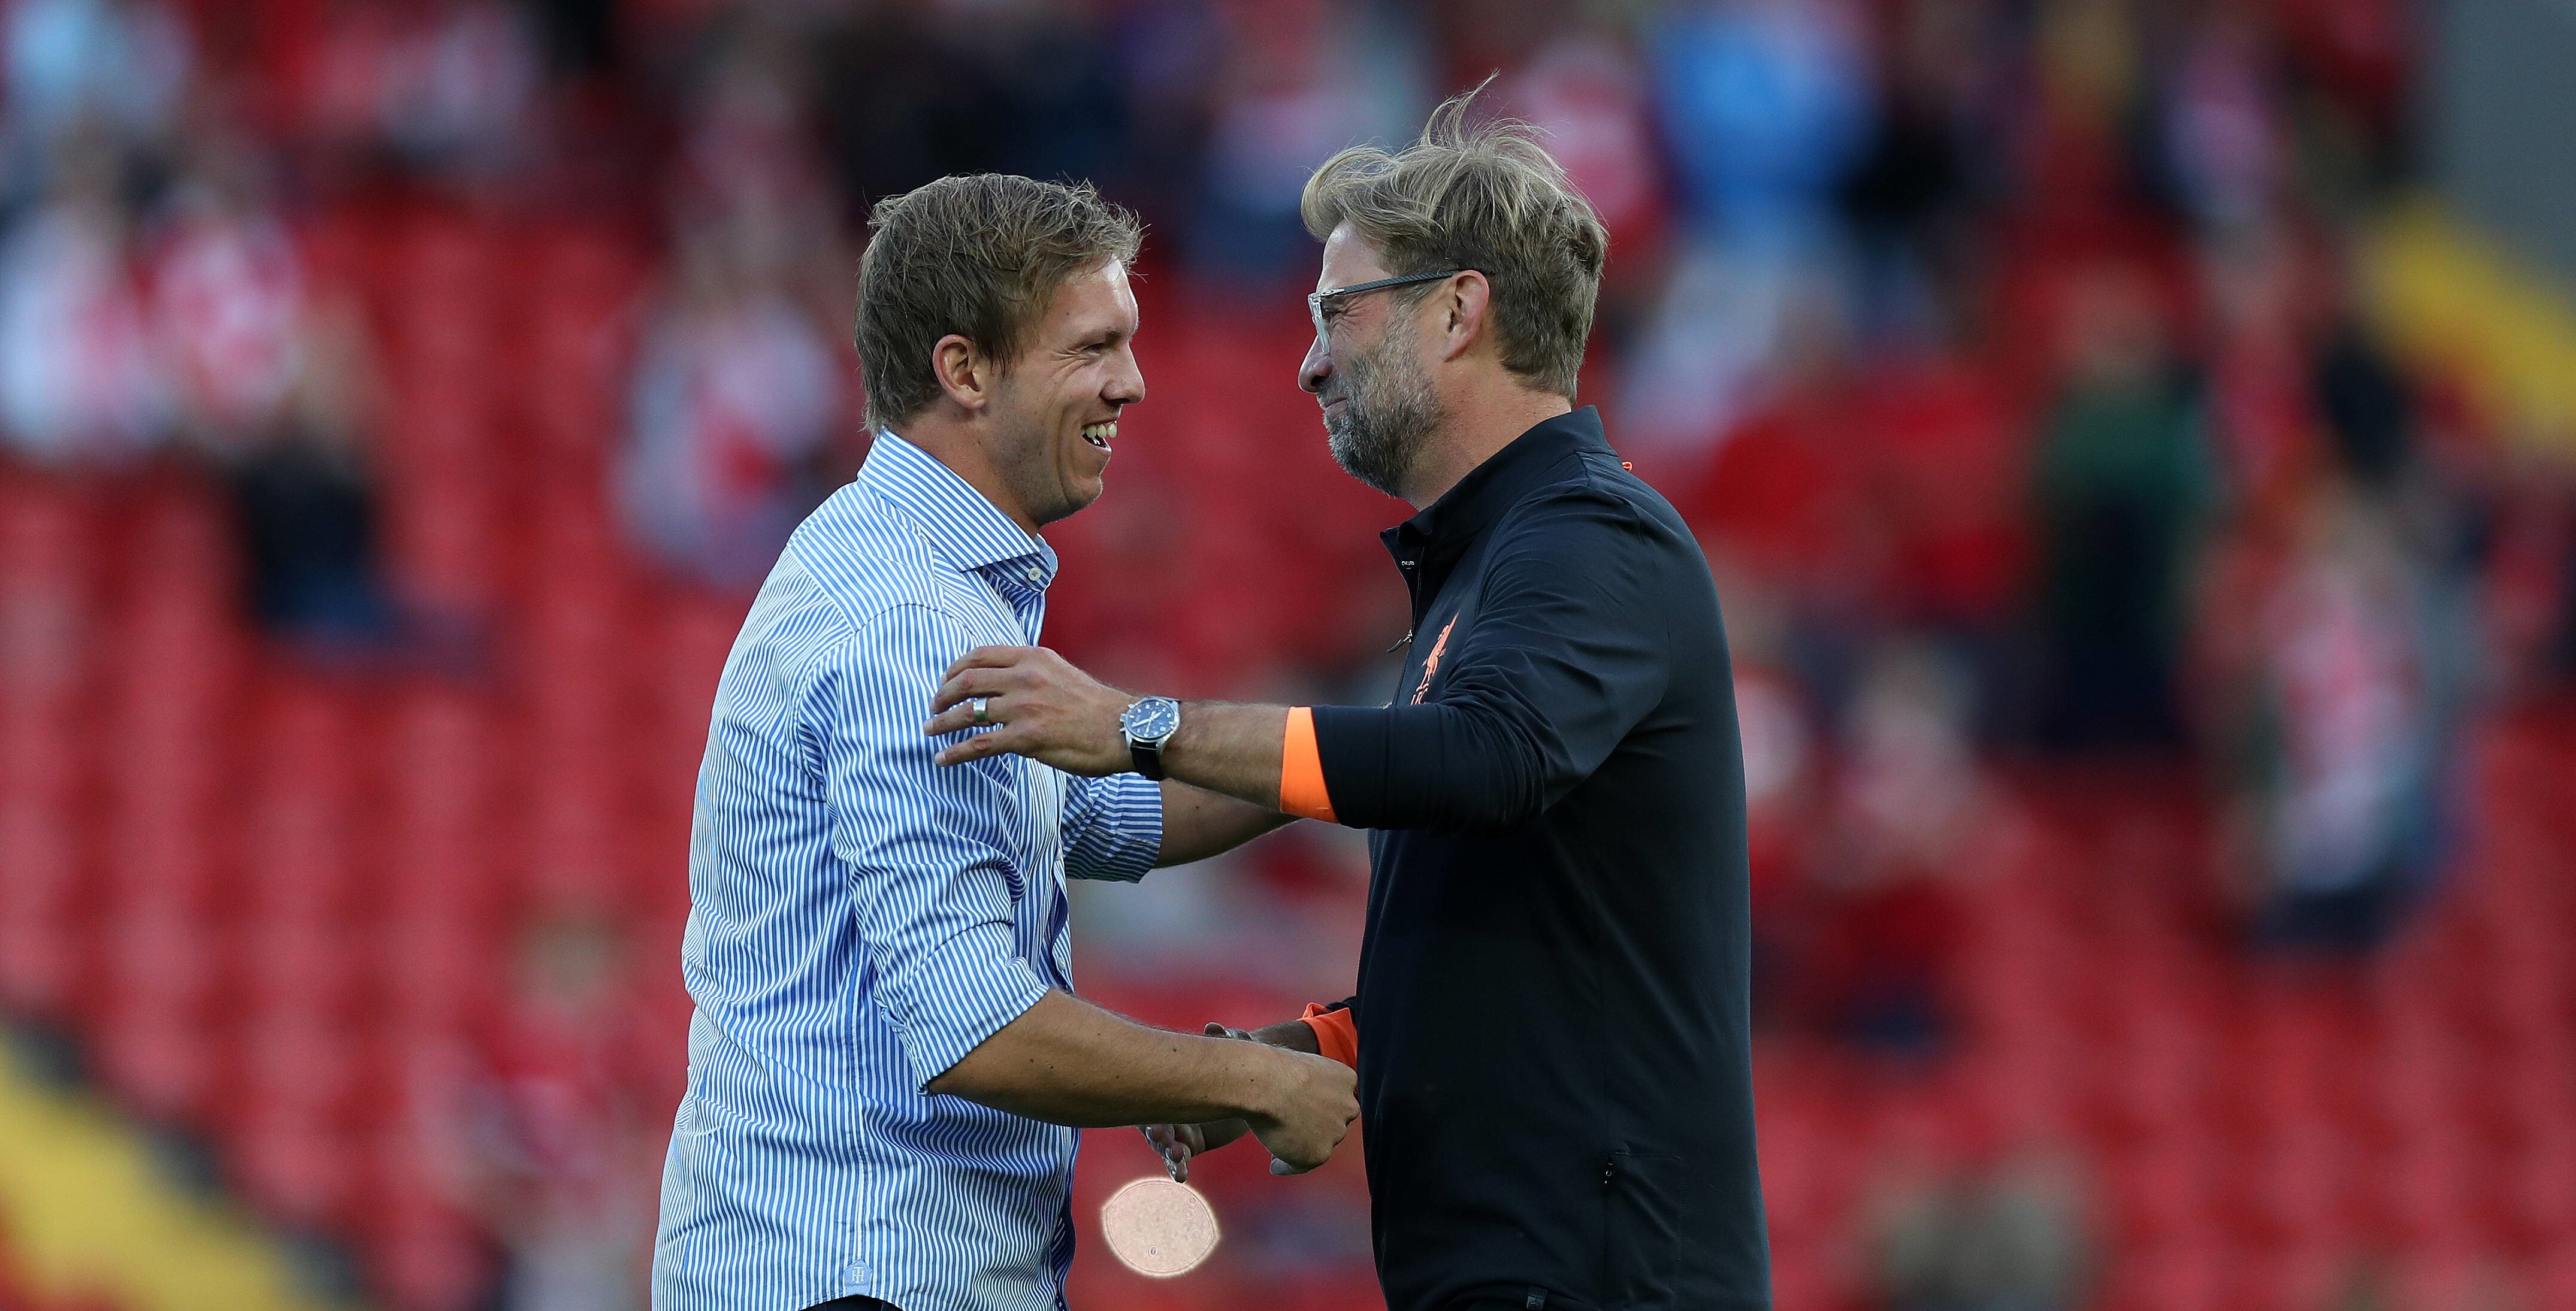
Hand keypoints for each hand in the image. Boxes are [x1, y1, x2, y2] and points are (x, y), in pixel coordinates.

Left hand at [925, 646, 1133, 775]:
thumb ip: (1033, 673)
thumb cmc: (1096, 706)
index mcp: (1033, 658)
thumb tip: (1006, 682)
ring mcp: (1024, 707)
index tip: (946, 680)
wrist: (1124, 729)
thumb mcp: (1062, 673)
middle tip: (933, 707)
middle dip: (942, 695)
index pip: (981, 655)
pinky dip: (955, 752)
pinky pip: (979, 744)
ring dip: (942, 723)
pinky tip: (943, 758)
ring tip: (930, 731)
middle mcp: (1025, 677)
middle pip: (967, 681)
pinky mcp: (1026, 738)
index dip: (955, 668)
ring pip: (968, 713)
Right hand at [1140, 1024, 1264, 1180]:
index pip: (1152, 1099)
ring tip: (1178, 1163)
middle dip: (1157, 1135)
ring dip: (1169, 1154)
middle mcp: (1167, 1108)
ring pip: (1166, 1145)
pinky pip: (1180, 1158)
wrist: (1245, 1084)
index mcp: (1167, 1085)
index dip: (1152, 1110)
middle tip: (1164, 1139)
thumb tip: (1214, 1028)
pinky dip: (1178, 1166)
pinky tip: (1180, 1175)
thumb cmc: (1229, 1059)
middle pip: (1155, 1126)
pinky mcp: (1192, 1143)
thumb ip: (1221, 1039)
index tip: (1157, 1124)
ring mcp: (1177, 1128)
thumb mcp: (1228, 1047)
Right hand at [1244, 1044, 1357, 1174]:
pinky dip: (1287, 1166)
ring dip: (1303, 1146)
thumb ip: (1310, 1082)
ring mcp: (1336, 1132)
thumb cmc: (1274, 1070)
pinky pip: (1302, 1165)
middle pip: (1333, 1123)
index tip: (1306, 1110)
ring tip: (1277, 1143)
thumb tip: (1297, 1096)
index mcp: (1346, 1079)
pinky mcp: (1320, 1154)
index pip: (1338, 1099)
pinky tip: (1275, 1164)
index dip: (1321, 1106)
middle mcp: (1348, 1107)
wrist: (1266, 1085)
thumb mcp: (1302, 1065)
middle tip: (1292, 1128)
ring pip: (1319, 1145)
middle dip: (1315, 1127)